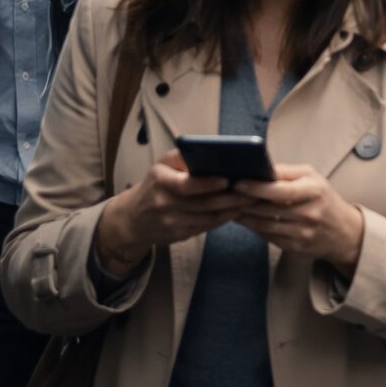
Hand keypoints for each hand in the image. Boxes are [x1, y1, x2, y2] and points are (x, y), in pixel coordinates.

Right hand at [93, 150, 255, 276]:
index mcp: (161, 181)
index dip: (208, 184)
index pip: (186, 184)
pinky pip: (205, 228)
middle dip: (231, 198)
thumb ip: (183, 157)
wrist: (131, 219)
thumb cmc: (154, 184)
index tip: (229, 180)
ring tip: (252, 201)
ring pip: (208, 218)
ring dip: (232, 210)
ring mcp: (171, 223)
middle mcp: (164, 204)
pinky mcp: (178, 236)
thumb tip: (212, 150)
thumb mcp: (161, 166)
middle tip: (254, 192)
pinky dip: (223, 220)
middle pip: (203, 204)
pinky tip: (237, 211)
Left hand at [234, 164, 365, 274]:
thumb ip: (286, 172)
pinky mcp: (296, 247)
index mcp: (314, 191)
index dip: (257, 188)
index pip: (281, 191)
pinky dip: (254, 228)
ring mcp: (303, 233)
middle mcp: (310, 213)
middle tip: (226, 194)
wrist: (344, 232)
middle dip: (244, 202)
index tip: (238, 183)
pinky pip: (268, 237)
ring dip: (244, 216)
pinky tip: (245, 219)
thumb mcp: (312, 178)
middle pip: (268, 209)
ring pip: (264, 225)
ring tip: (230, 206)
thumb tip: (258, 167)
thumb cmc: (323, 198)